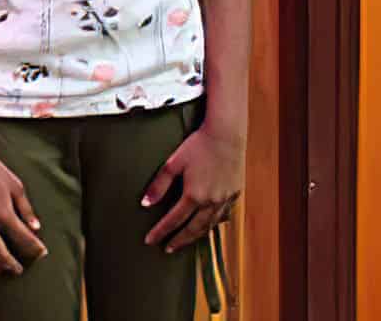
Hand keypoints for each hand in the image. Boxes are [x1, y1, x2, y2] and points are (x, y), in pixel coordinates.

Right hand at [0, 141, 48, 274]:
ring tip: (0, 269)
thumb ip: (26, 208)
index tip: (41, 253)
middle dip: (12, 265)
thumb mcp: (14, 184)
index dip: (35, 248)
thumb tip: (35, 227)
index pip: (24, 239)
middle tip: (18, 270)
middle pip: (1, 255)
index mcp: (3, 212)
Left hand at [141, 126, 244, 252]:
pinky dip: (214, 223)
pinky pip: (223, 215)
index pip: (173, 221)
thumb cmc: (199, 144)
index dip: (160, 232)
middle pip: (193, 229)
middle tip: (168, 248)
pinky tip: (208, 225)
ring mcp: (225, 199)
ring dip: (196, 236)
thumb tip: (145, 203)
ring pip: (209, 225)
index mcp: (194, 195)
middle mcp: (211, 201)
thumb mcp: (174, 163)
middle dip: (179, 240)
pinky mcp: (235, 193)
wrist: (227, 133)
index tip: (150, 241)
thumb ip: (159, 185)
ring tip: (185, 240)